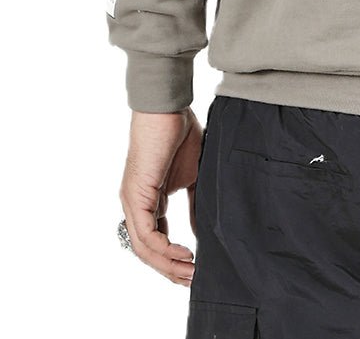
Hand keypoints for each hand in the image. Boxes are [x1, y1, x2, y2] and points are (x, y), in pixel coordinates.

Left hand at [118, 106, 203, 284]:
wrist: (167, 108)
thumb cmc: (179, 133)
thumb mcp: (193, 176)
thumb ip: (194, 203)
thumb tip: (198, 231)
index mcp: (147, 200)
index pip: (155, 240)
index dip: (172, 259)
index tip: (194, 269)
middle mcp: (135, 205)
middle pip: (147, 251)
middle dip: (170, 270)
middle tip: (193, 281)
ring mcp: (132, 202)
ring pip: (144, 248)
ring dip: (168, 265)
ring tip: (190, 272)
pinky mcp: (136, 196)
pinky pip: (146, 234)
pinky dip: (164, 249)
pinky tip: (184, 253)